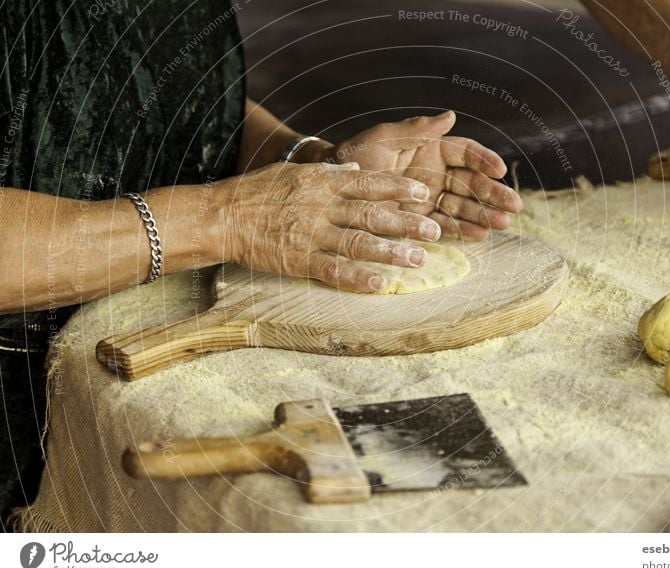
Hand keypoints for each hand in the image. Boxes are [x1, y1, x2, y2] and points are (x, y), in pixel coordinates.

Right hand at [214, 162, 440, 291]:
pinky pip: (333, 270)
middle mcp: (321, 206)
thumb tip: (356, 168)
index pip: (367, 182)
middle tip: (434, 230)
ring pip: (358, 243)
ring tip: (419, 259)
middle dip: (405, 222)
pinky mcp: (299, 260)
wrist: (222, 216)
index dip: (397, 187)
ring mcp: (311, 234)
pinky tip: (380, 284)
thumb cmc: (257, 192)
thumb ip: (328, 172)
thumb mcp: (294, 173)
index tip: (422, 192)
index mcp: (321, 182)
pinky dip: (357, 278)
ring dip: (391, 252)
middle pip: (371, 214)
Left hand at [324, 111, 522, 240]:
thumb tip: (450, 116)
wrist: (333, 189)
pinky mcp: (421, 221)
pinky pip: (446, 225)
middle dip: (493, 193)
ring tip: (502, 224)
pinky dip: (463, 230)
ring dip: (484, 214)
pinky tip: (481, 235)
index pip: (464, 153)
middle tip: (514, 205)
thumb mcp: (382, 139)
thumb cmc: (355, 157)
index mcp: (429, 149)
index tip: (499, 170)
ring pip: (463, 206)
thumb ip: (415, 129)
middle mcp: (434, 173)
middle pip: (471, 182)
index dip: (483, 161)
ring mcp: (429, 199)